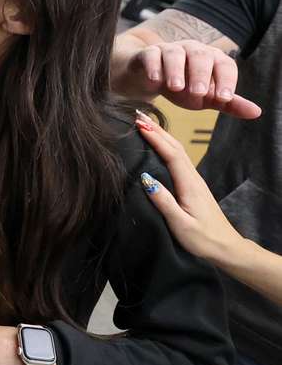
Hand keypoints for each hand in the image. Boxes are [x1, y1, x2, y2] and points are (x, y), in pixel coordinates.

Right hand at [125, 39, 259, 118]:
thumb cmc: (183, 88)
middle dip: (201, 74)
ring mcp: (169, 50)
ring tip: (176, 87)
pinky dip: (153, 66)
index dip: (226, 80)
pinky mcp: (148, 54)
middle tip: (199, 93)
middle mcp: (192, 50)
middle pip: (200, 55)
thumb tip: (256, 112)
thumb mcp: (206, 98)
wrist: (149, 79)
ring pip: (175, 53)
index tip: (224, 98)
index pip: (224, 65)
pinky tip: (155, 80)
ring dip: (176, 70)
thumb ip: (228, 104)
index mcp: (212, 59)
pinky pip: (151, 55)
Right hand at [134, 111, 244, 264]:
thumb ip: (163, 201)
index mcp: (189, 185)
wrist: (226, 247)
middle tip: (137, 117)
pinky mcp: (193, 186)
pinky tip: (158, 146)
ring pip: (178, 152)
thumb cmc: (203, 238)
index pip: (171, 155)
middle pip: (176, 148)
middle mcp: (193, 178)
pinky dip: (166, 147)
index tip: (139, 125)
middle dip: (157, 131)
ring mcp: (194, 181)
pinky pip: (178, 160)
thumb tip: (145, 178)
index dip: (156, 138)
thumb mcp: (180, 224)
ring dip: (162, 136)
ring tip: (145, 125)